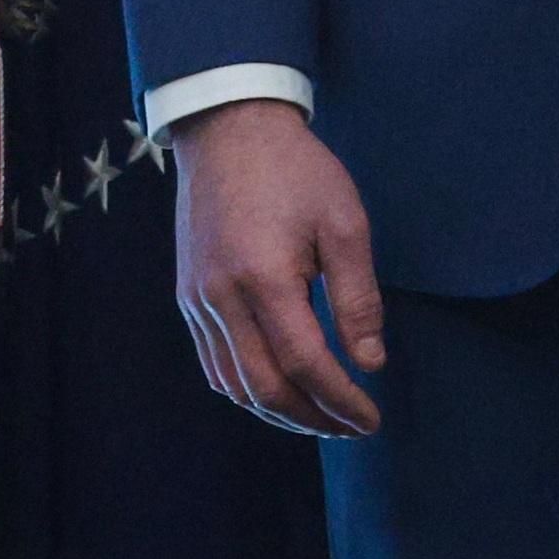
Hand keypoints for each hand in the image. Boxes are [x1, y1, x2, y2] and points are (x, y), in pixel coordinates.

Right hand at [171, 99, 385, 437]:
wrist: (228, 130)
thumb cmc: (295, 171)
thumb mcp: (344, 224)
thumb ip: (358, 299)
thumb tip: (369, 363)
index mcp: (264, 278)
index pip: (306, 364)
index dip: (341, 401)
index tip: (371, 419)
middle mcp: (221, 298)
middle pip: (265, 388)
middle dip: (312, 419)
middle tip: (351, 428)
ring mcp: (197, 300)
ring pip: (234, 384)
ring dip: (279, 412)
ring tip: (319, 419)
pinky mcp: (187, 296)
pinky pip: (213, 363)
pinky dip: (246, 389)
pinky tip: (277, 390)